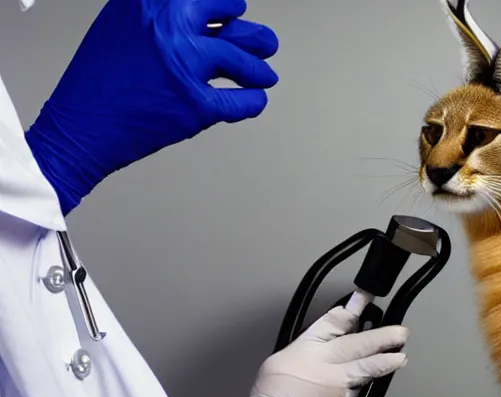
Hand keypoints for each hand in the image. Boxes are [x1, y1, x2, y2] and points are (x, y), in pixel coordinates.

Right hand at [25, 0, 278, 214]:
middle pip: (233, 24)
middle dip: (254, 37)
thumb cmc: (96, 83)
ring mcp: (186, 66)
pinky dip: (252, 103)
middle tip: (264, 44)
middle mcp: (172, 28)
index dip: (227, 6)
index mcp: (153, 3)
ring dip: (258, 70)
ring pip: (240, 62)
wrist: (81, 127)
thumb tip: (195, 21)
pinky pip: (238, 102)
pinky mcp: (195, 106)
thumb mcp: (121, 27)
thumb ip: (159, 18)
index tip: (236, 11)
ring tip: (266, 75)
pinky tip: (256, 101)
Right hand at [251, 306, 408, 396]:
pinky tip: (358, 390)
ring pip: (367, 373)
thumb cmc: (273, 392)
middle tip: (402, 332)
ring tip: (399, 359)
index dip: (352, 308)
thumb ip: (306, 348)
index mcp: (312, 350)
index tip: (364, 298)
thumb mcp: (282, 358)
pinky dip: (358, 391)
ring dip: (383, 365)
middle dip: (384, 337)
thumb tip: (321, 343)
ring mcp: (342, 390)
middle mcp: (332, 367)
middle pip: (362, 346)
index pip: (334, 322)